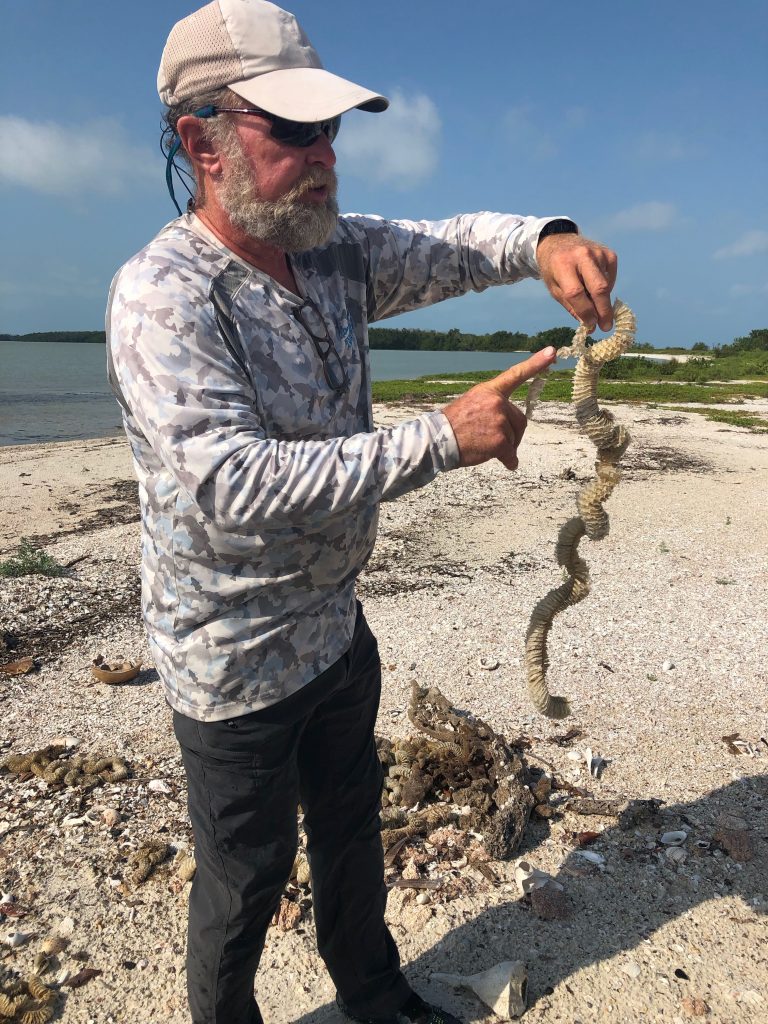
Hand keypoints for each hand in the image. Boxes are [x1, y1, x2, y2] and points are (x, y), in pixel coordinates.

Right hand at [443, 347, 556, 469]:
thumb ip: (492, 406)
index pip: (516, 374)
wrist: (437, 440)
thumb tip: (507, 422)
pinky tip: (506, 463)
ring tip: (483, 446)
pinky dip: (509, 461)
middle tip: (493, 440)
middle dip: (512, 433)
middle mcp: (497, 402)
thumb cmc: (453, 425)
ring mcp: (499, 421)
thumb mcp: (472, 404)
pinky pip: (511, 454)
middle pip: (519, 421)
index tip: (552, 352)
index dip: (536, 363)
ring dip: (505, 446)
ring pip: (514, 438)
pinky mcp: (500, 441)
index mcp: (489, 391)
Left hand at [536, 233, 616, 331]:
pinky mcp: (609, 254)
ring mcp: (598, 253)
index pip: (576, 292)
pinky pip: (610, 279)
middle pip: (598, 288)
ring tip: (593, 304)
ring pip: (606, 285)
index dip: (585, 311)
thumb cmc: (554, 269)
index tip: (591, 325)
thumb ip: (572, 306)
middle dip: (603, 310)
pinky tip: (594, 287)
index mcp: (563, 264)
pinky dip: (606, 289)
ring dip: (602, 301)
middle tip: (605, 326)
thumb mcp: (554, 288)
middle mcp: (582, 256)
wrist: (559, 241)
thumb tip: (591, 326)